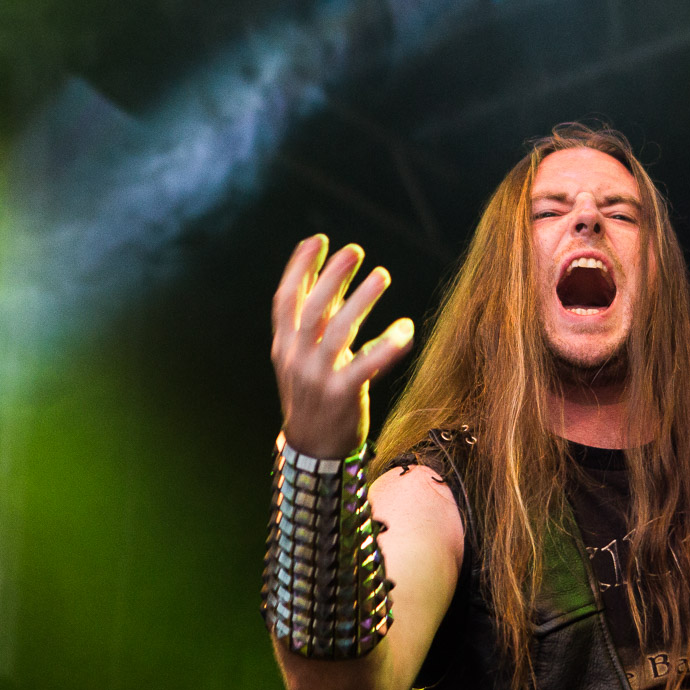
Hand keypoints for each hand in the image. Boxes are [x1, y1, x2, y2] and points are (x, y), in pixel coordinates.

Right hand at [270, 235, 414, 457]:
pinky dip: (385, 347)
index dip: (298, 268)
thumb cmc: (315, 394)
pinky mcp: (341, 396)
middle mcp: (296, 358)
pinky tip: (405, 329)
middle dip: (331, 276)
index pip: (284, 300)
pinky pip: (364, 366)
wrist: (313, 449)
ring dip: (359, 300)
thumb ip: (321, 320)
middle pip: (312, 309)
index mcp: (285, 346)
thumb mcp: (307, 356)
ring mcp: (317, 378)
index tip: (317, 240)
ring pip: (337, 332)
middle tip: (354, 249)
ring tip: (381, 274)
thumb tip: (336, 277)